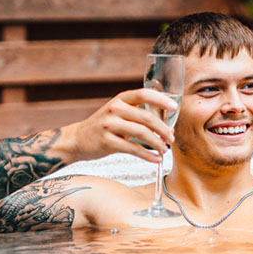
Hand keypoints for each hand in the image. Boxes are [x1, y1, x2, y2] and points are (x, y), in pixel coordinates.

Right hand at [58, 88, 177, 163]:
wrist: (77, 140)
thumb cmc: (104, 127)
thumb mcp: (119, 114)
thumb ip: (139, 115)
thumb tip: (168, 127)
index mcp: (120, 99)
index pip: (143, 94)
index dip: (161, 100)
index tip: (175, 108)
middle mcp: (114, 109)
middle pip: (147, 117)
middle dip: (163, 129)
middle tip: (171, 138)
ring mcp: (109, 125)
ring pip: (142, 133)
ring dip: (157, 143)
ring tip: (164, 150)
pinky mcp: (107, 142)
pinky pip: (133, 149)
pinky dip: (148, 155)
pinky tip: (156, 159)